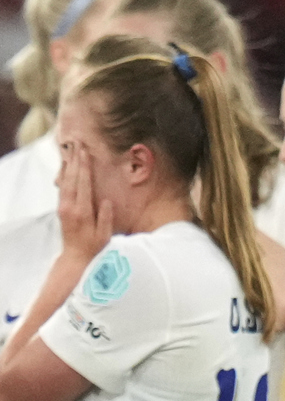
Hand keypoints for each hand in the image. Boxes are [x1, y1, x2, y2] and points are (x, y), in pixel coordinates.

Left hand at [56, 144, 112, 265]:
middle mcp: (70, 206)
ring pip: (65, 180)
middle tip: (77, 144)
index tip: (85, 152)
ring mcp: (63, 207)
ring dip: (68, 164)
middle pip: (72, 178)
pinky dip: (65, 174)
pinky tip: (67, 167)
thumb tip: (107, 201)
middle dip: (75, 160)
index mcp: (82, 211)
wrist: (75, 257)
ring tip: (71, 150)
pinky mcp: (61, 208)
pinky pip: (62, 187)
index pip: (83, 183)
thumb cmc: (94, 247)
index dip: (85, 166)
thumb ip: (105, 217)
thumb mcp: (104, 234)